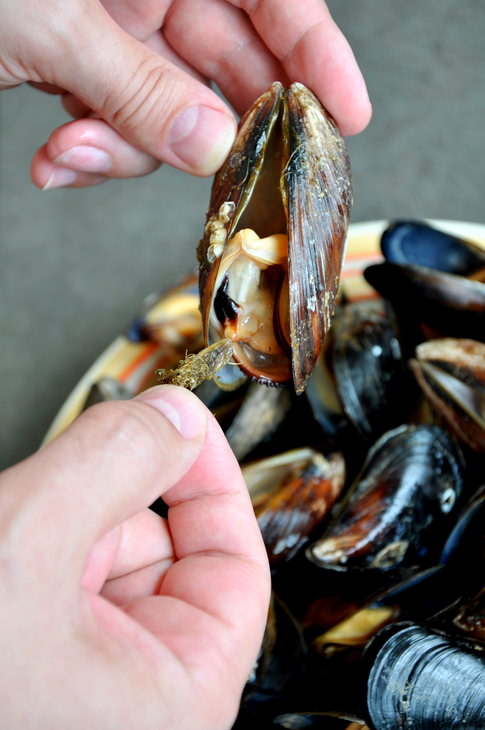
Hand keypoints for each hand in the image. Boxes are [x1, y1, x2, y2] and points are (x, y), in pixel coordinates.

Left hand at [0, 0, 370, 187]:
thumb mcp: (51, 20)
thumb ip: (137, 88)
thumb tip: (210, 145)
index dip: (317, 56)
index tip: (347, 114)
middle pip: (223, 69)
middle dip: (211, 132)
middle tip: (221, 174)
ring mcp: (118, 32)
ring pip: (166, 115)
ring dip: (126, 152)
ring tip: (74, 151)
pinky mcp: (84, 69)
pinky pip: (117, 126)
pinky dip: (90, 154)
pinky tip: (55, 156)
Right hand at [0, 386, 269, 728]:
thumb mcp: (24, 546)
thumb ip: (112, 464)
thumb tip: (176, 414)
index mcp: (174, 700)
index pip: (237, 568)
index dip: (213, 481)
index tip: (182, 423)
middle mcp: (138, 699)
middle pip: (166, 554)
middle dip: (109, 503)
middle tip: (60, 482)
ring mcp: (86, 679)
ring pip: (106, 557)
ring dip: (59, 522)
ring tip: (10, 542)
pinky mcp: (44, 661)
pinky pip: (61, 574)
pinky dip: (34, 542)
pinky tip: (4, 549)